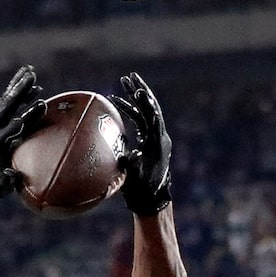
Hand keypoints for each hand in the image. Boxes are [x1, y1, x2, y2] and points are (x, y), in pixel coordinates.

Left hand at [0, 65, 45, 205]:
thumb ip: (6, 181)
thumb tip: (12, 175)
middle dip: (20, 92)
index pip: (12, 128)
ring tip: (31, 71)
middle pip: (7, 107)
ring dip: (19, 86)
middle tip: (33, 78)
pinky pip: (6, 104)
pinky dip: (17, 92)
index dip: (27, 117)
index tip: (41, 105)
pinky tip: (30, 83)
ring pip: (6, 101)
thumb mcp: (0, 187)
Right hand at [112, 71, 172, 214]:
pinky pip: (139, 121)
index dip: (145, 104)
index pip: (154, 118)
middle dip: (140, 91)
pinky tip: (116, 102)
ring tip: (123, 82)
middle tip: (131, 76)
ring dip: (134, 97)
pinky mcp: (147, 140)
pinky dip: (128, 110)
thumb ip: (132, 165)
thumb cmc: (143, 191)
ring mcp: (154, 137)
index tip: (137, 91)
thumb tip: (127, 155)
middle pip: (150, 108)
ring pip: (144, 112)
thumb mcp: (136, 177)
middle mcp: (159, 137)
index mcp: (159, 144)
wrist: (151, 200)